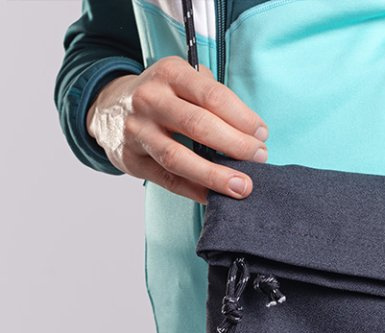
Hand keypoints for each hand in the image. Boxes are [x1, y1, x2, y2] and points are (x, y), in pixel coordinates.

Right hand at [85, 55, 268, 203]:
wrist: (110, 109)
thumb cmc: (164, 97)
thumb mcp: (185, 82)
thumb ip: (214, 99)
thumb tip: (252, 133)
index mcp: (170, 73)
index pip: (212, 96)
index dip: (242, 118)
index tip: (262, 135)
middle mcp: (150, 99)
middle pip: (198, 125)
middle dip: (235, 145)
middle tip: (260, 158)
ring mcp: (137, 131)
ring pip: (179, 158)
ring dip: (215, 176)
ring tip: (242, 187)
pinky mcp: (132, 160)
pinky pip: (168, 180)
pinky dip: (195, 191)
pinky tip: (215, 196)